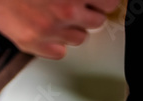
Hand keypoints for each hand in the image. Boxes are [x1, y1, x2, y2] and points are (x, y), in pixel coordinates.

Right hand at [0, 0, 119, 58]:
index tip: (97, 2)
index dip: (102, 2)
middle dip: (89, 14)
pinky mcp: (32, 43)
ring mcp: (49, 29)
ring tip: (58, 19)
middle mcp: (65, 10)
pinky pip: (59, 53)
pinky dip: (56, 45)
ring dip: (73, 30)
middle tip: (76, 9)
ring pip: (79, 39)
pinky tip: (48, 33)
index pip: (110, 3)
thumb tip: (91, 1)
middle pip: (97, 22)